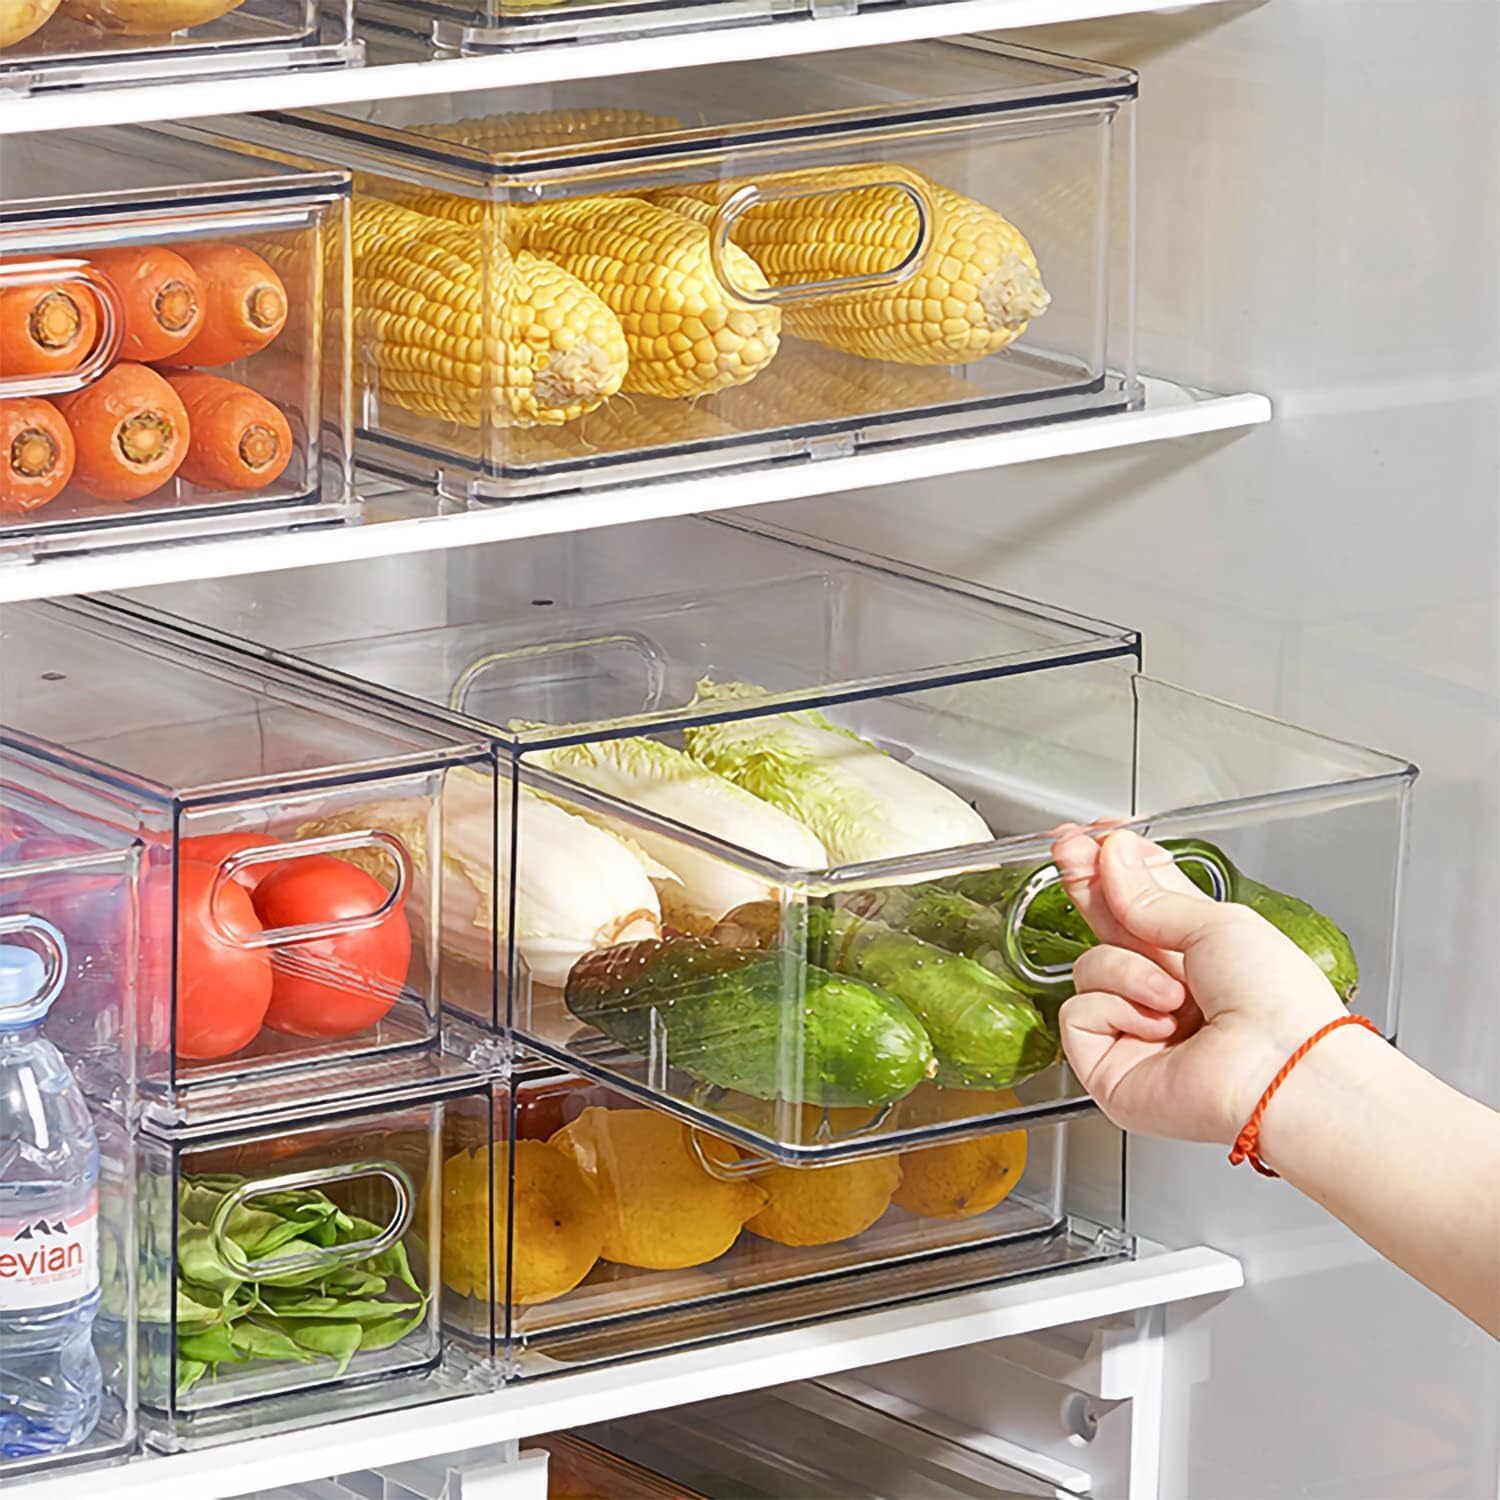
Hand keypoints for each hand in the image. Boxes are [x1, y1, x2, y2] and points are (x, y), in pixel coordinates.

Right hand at [1050, 827, 1346, 1144]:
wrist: (1279, 1070)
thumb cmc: (1276, 1004)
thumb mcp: (1216, 923)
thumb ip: (1151, 893)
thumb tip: (1111, 857)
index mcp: (1199, 956)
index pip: (1141, 901)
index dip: (1116, 867)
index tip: (1096, 836)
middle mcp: (1164, 991)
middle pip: (1107, 928)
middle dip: (1089, 887)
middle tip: (1069, 850)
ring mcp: (1133, 1029)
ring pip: (1090, 967)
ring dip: (1129, 971)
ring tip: (1175, 996)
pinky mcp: (1107, 1066)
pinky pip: (1078, 1012)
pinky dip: (1115, 1009)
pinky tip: (1156, 1024)